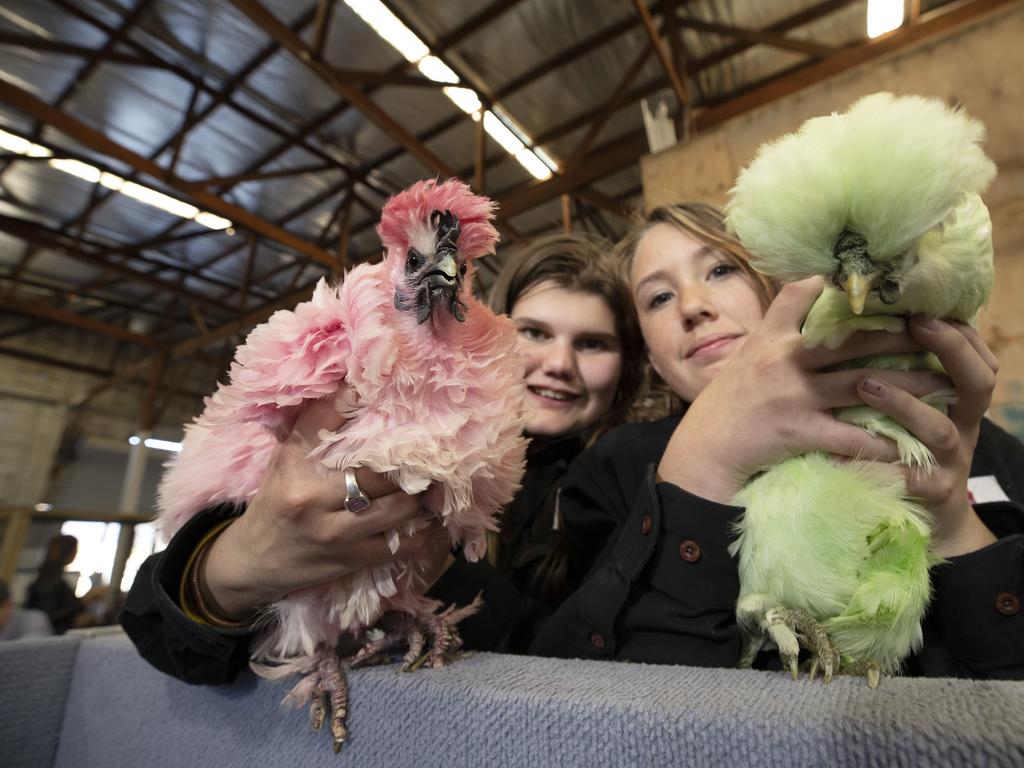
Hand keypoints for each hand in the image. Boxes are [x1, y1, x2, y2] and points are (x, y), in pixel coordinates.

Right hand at [201, 391, 450, 619]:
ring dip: (419, 494)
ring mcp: (333, 532)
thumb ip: (318, 424)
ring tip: (428, 483)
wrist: (254, 560)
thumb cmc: (277, 498)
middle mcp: (311, 496)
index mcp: (294, 462)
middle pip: (379, 469)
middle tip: (427, 450)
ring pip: (399, 506)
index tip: (390, 395)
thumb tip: (357, 386)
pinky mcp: (350, 559)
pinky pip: (403, 545)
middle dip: (407, 460)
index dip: (363, 401)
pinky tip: (430, 521)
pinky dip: (424, 533)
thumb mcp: (286, 457)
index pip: (330, 418)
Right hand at [659, 278, 948, 503]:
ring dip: (907, 387)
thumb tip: (812, 297)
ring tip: (942, 387)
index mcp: (770, 338)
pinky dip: (880, 442)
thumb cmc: (727, 404)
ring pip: (863, 385)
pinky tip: (907, 444)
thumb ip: (776, 329)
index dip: (839, 284)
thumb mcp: (746, 356)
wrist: (703, 450)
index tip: (880, 282)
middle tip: (937, 334)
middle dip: (900, 336)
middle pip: (852, 340)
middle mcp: (783, 360)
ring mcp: (792, 395)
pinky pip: (849, 436)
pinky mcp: (797, 431)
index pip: (802, 294)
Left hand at [857, 316, 997, 556]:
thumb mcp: (915, 406)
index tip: (922, 309)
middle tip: (913, 328)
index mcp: (960, 399)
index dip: (957, 332)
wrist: (928, 516)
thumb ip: (902, 369)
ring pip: (939, 429)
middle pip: (977, 383)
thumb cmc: (909, 445)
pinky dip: (877, 463)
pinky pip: (907, 477)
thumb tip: (868, 317)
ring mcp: (950, 461)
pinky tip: (841, 452)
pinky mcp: (931, 493)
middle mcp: (963, 425)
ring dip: (905, 404)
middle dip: (950, 352)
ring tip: (866, 384)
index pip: (976, 355)